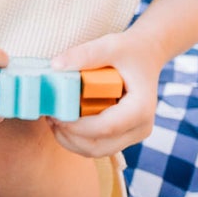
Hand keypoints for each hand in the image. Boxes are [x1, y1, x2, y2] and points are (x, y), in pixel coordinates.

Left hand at [46, 32, 162, 158]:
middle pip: (98, 147)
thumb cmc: (131, 50)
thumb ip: (84, 54)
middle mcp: (140, 128)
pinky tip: (64, 120)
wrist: (147, 55)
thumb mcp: (110, 45)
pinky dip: (77, 138)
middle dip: (69, 136)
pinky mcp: (123, 136)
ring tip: (54, 118)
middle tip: (50, 116)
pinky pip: (97, 146)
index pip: (105, 128)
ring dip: (70, 140)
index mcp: (141, 109)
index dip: (76, 126)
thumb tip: (56, 67)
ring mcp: (132, 135)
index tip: (55, 114)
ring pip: (96, 151)